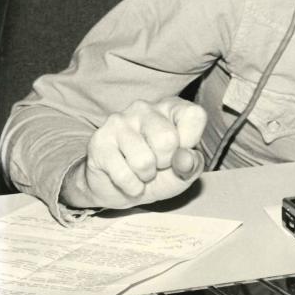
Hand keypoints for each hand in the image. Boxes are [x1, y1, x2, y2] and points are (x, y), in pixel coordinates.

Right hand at [61, 97, 207, 210]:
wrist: (119, 187)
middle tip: (158, 165)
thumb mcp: (185, 171)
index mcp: (172, 107)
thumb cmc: (160, 173)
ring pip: (143, 160)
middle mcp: (145, 107)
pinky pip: (123, 174)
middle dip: (166, 162)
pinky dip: (131, 187)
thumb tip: (185, 159)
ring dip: (146, 176)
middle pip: (167, 139)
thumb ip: (193, 164)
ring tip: (142, 172)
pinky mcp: (99, 141)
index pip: (195, 115)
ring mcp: (120, 121)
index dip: (191, 141)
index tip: (181, 151)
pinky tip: (129, 181)